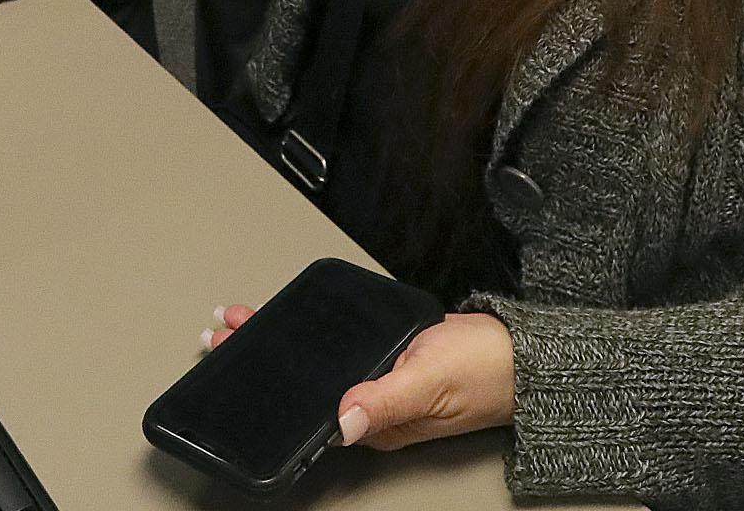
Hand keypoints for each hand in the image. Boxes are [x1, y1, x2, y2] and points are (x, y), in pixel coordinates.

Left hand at [199, 307, 513, 451]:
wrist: (524, 356)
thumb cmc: (485, 371)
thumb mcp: (430, 379)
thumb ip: (386, 399)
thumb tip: (344, 419)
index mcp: (373, 422)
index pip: (304, 406)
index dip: (264, 381)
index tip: (229, 351)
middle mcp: (370, 406)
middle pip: (302, 384)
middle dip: (259, 357)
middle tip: (219, 331)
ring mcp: (378, 383)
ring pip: (316, 365)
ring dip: (279, 344)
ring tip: (239, 322)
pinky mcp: (389, 361)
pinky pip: (339, 350)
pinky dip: (310, 334)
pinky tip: (293, 324)